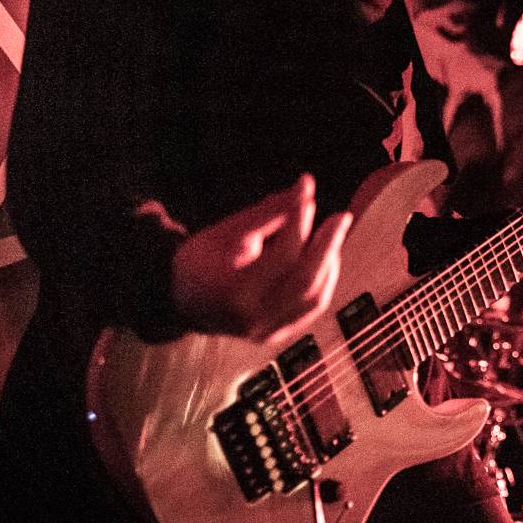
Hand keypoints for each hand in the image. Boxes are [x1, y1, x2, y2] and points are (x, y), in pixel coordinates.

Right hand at [171, 174, 351, 345]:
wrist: (181, 302)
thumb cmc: (202, 260)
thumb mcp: (227, 231)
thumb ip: (267, 213)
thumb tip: (306, 187)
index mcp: (233, 292)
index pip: (281, 257)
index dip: (298, 223)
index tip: (307, 195)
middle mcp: (252, 318)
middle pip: (305, 282)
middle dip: (327, 245)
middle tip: (341, 216)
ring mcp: (266, 332)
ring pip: (314, 298)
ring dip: (329, 263)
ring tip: (332, 234)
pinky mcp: (275, 335)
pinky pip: (311, 309)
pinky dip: (324, 281)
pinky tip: (326, 258)